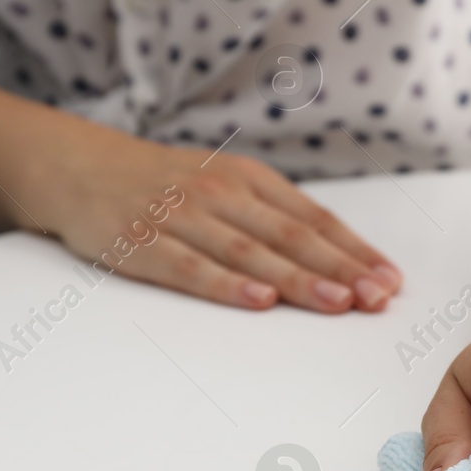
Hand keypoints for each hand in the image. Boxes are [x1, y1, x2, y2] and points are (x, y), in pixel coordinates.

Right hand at [25, 131, 401, 312]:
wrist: (80, 168)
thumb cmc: (166, 185)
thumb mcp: (225, 185)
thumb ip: (274, 218)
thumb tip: (339, 259)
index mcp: (249, 179)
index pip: (314, 219)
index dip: (355, 251)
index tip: (390, 280)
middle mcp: (222, 194)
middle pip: (292, 237)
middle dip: (341, 269)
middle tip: (377, 297)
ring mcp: (182, 218)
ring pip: (251, 253)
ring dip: (298, 279)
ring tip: (338, 302)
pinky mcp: (144, 243)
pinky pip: (192, 267)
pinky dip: (228, 285)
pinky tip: (260, 300)